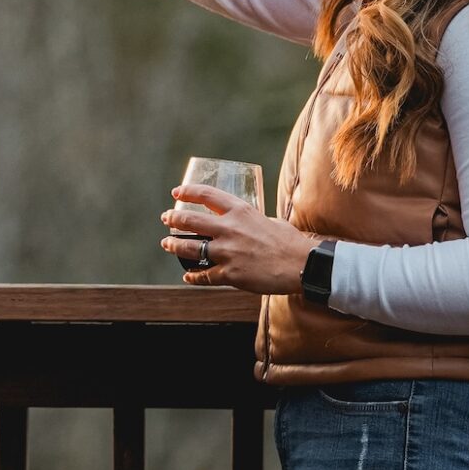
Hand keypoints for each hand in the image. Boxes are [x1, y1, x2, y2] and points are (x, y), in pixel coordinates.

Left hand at [161, 185, 318, 294]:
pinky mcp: (230, 274)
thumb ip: (251, 220)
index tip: (176, 193)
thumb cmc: (290, 242)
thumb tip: (244, 223)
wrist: (302, 265)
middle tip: (166, 218)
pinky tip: (187, 276)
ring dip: (174, 246)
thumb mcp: (269, 219)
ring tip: (166, 244)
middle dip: (173, 219)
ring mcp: (227, 252)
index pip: (206, 195)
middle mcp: (229, 229)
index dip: (187, 192)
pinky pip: (204, 276)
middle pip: (189, 220)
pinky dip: (193, 276)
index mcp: (240, 211)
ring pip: (189, 248)